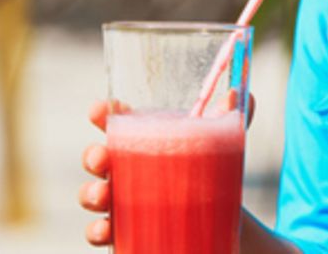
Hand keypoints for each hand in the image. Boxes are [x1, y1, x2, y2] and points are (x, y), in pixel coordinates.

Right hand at [79, 93, 255, 247]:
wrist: (218, 222)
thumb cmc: (207, 174)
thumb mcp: (220, 147)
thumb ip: (229, 120)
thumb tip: (237, 95)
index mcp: (143, 142)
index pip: (117, 122)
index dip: (103, 113)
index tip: (99, 109)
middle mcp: (126, 170)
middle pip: (98, 158)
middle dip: (92, 155)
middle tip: (101, 157)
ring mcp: (123, 201)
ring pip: (93, 195)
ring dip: (90, 193)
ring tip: (103, 196)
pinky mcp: (126, 231)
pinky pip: (101, 233)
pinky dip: (96, 232)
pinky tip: (105, 232)